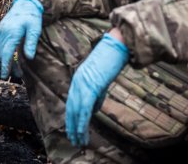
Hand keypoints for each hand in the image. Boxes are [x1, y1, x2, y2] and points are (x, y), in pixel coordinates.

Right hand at [0, 0, 42, 78]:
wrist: (26, 3)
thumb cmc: (32, 17)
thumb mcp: (35, 30)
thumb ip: (31, 43)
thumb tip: (29, 57)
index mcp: (12, 33)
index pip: (6, 53)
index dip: (5, 66)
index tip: (4, 76)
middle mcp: (3, 32)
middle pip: (1, 53)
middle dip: (6, 65)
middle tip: (17, 74)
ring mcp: (0, 30)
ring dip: (4, 59)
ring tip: (14, 67)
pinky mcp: (0, 29)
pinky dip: (1, 51)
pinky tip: (8, 56)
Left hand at [65, 32, 128, 146]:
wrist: (116, 45)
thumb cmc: (111, 58)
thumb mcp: (102, 78)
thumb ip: (97, 93)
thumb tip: (94, 109)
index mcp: (79, 78)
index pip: (72, 101)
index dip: (71, 116)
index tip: (72, 129)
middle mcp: (77, 81)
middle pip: (71, 107)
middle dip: (71, 125)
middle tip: (73, 139)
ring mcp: (83, 83)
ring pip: (76, 110)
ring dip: (76, 128)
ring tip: (78, 141)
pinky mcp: (91, 86)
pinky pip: (84, 108)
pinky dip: (82, 121)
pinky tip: (81, 132)